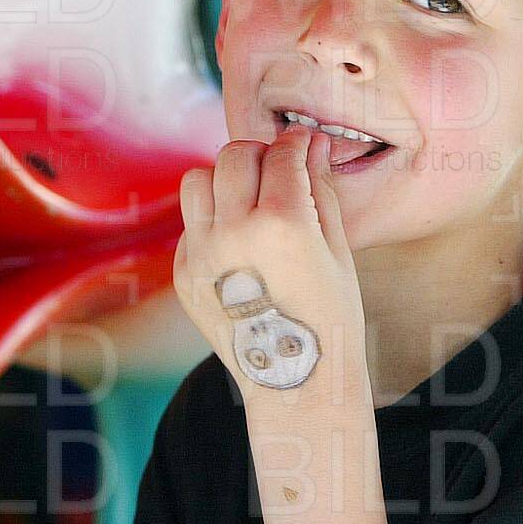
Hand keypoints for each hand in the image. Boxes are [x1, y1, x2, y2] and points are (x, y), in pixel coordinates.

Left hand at [174, 124, 367, 404]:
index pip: (281, 153)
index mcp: (282, 223)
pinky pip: (190, 225)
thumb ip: (320, 189)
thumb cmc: (330, 315)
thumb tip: (311, 145)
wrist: (295, 380)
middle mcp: (234, 233)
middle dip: (259, 154)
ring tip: (248, 203)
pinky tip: (239, 247)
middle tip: (276, 172)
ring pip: (197, 181)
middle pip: (233, 155)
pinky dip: (212, 223)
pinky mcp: (183, 274)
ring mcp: (201, 255)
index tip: (303, 146)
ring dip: (224, 181)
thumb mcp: (338, 249)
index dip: (297, 143)